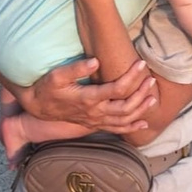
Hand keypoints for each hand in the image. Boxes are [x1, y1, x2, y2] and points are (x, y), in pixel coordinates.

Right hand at [9, 58, 155, 131]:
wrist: (38, 107)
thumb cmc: (48, 87)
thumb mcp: (57, 75)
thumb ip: (76, 68)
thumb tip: (96, 61)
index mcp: (88, 98)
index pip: (117, 89)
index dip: (132, 77)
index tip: (141, 64)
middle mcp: (95, 112)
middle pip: (125, 107)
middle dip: (141, 94)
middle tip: (151, 80)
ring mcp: (95, 121)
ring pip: (123, 120)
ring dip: (140, 110)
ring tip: (153, 99)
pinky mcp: (94, 124)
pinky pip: (116, 130)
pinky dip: (131, 128)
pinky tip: (143, 124)